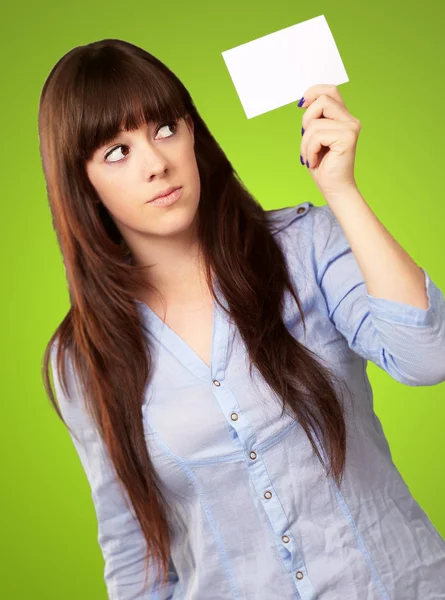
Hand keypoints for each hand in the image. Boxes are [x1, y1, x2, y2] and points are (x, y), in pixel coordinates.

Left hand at [299, 84, 361, 199]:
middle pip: (322, 100)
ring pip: (315, 122)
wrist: (333, 188)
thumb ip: (314, 119)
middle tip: (306, 141)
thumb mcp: (313, 137)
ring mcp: (351, 127)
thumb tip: (304, 101)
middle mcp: (350, 120)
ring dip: (305, 142)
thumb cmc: (322, 165)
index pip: (330, 91)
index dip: (313, 92)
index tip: (301, 105)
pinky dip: (309, 150)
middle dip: (306, 120)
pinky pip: (317, 135)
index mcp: (343, 117)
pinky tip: (314, 162)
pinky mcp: (348, 137)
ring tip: (310, 156)